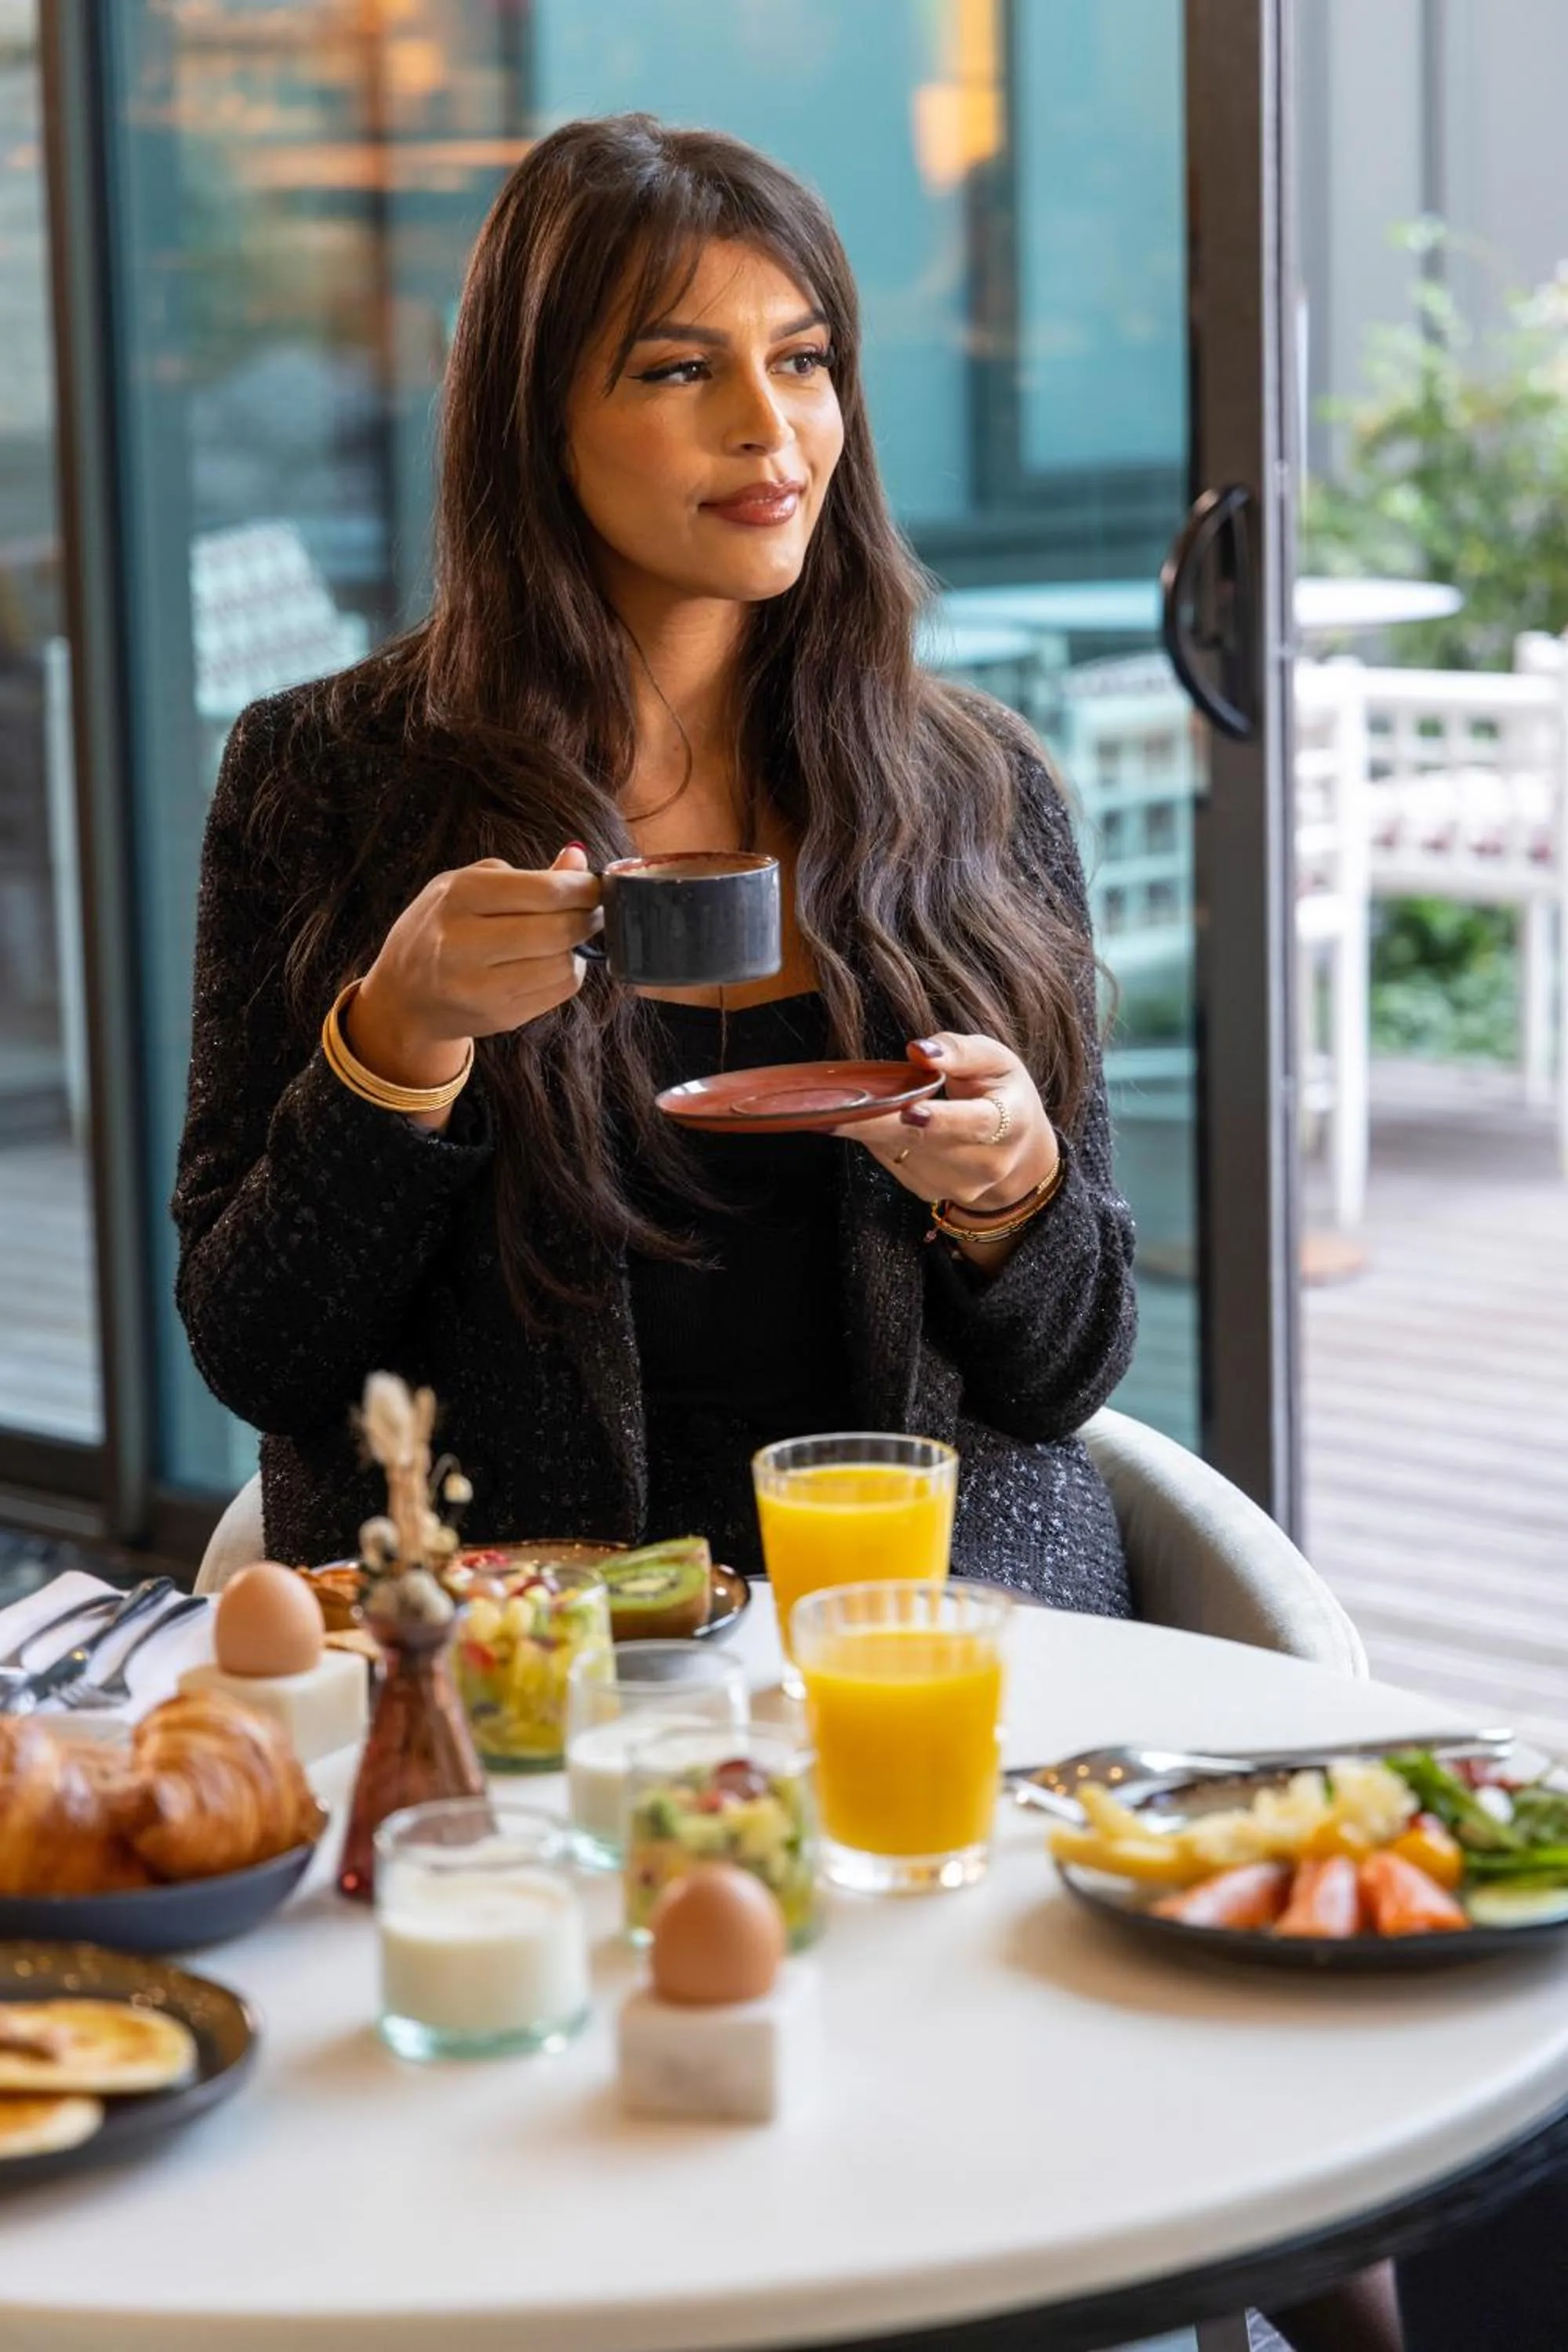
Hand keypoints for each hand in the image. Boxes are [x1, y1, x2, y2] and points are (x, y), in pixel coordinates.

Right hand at [348, 844, 601, 1093]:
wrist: (404, 996)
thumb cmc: (441, 928)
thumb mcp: (469, 887)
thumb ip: (526, 876)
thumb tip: (578, 858)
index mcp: (458, 897)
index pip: (543, 890)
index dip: (581, 888)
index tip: (595, 885)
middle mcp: (463, 943)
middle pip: (557, 930)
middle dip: (587, 917)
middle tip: (593, 910)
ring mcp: (480, 987)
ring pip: (563, 964)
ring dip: (578, 948)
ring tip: (570, 936)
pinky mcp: (498, 1017)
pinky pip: (557, 992)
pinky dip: (568, 973)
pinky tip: (555, 961)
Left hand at [833, 1032, 1058, 1212]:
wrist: (1016, 1152)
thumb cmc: (1002, 1092)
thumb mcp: (995, 1060)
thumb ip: (959, 1052)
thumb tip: (919, 1051)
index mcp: (1010, 1122)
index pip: (976, 1124)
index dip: (941, 1119)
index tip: (910, 1111)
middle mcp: (986, 1163)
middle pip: (922, 1141)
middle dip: (875, 1122)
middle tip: (830, 1107)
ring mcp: (957, 1184)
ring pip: (899, 1150)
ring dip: (870, 1125)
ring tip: (850, 1101)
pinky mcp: (930, 1192)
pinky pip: (891, 1160)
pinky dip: (877, 1136)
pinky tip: (875, 1117)